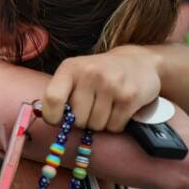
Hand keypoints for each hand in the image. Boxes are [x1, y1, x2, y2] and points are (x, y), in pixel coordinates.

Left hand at [41, 45, 161, 131]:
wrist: (138, 62)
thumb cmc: (99, 73)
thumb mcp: (76, 73)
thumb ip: (61, 92)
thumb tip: (49, 119)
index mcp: (70, 68)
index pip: (53, 98)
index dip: (52, 116)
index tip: (57, 120)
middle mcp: (90, 74)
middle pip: (77, 119)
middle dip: (83, 120)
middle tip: (91, 108)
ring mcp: (111, 85)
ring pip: (96, 126)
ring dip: (100, 123)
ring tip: (106, 107)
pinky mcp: (130, 97)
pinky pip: (114, 127)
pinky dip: (115, 125)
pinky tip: (118, 110)